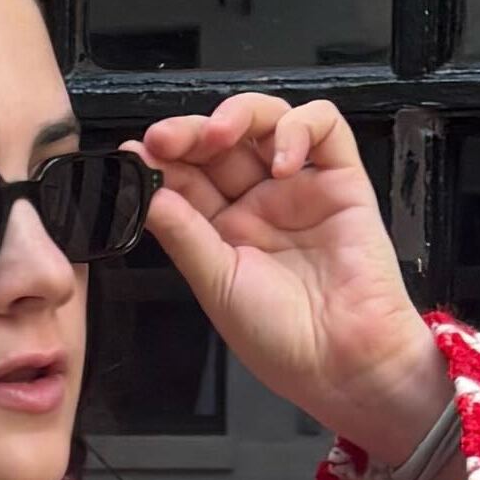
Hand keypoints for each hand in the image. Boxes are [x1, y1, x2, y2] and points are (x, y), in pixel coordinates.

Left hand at [138, 94, 448, 462]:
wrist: (343, 363)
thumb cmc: (283, 339)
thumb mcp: (216, 284)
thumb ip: (182, 233)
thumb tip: (142, 189)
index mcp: (224, 231)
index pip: (188, 176)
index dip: (162, 160)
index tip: (136, 155)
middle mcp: (260, 204)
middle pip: (222, 142)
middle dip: (190, 131)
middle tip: (166, 139)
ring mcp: (300, 188)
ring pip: (267, 122)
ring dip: (238, 115)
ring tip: (219, 136)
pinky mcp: (343, 180)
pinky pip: (326, 128)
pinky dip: (298, 130)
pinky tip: (281, 162)